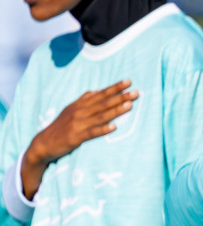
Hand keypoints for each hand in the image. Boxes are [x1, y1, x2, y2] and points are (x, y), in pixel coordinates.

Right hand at [20, 81, 137, 198]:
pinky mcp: (76, 137)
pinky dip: (103, 130)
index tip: (128, 82)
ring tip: (129, 105)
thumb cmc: (61, 126)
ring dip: (116, 110)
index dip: (114, 88)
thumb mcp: (70, 109)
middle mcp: (79, 112)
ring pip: (100, 116)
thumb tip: (97, 91)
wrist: (43, 143)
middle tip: (136, 92)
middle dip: (120, 97)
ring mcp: (77, 124)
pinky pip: (91, 133)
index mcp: (79, 105)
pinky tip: (114, 127)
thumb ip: (84, 100)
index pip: (100, 94)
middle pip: (103, 103)